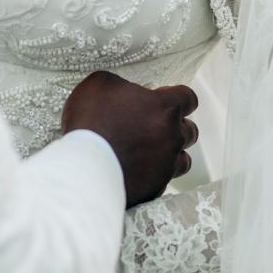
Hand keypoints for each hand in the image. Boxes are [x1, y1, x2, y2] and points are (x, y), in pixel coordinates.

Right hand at [62, 71, 198, 207]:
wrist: (83, 167)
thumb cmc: (91, 122)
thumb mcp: (99, 84)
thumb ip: (121, 84)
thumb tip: (125, 92)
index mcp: (164, 108)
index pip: (188, 98)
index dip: (176, 96)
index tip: (162, 98)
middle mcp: (172, 137)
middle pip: (190, 130)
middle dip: (175, 126)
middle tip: (152, 125)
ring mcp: (166, 165)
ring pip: (183, 160)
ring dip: (171, 153)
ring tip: (151, 151)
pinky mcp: (155, 188)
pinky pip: (163, 181)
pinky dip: (153, 175)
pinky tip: (136, 170)